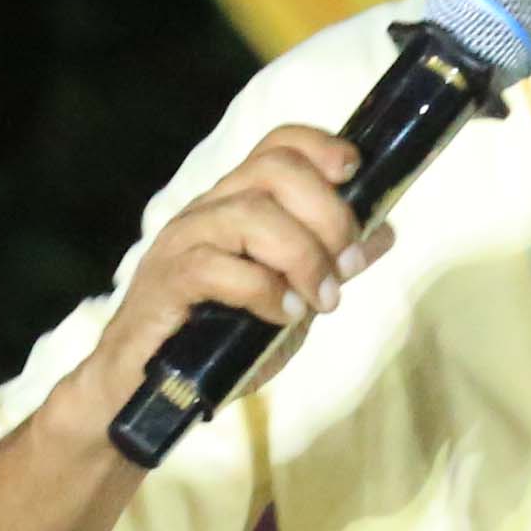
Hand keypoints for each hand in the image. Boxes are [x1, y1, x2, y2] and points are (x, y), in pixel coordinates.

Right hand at [78, 124, 385, 414]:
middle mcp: (210, 208)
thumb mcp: (290, 295)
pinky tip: (282, 315)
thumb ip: (329, 262)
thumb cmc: (218, 336)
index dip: (323, 147)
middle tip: (347, 265)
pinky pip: (216, 267)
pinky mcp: (166, 280)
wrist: (146, 385)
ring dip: (303, 256)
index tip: (356, 174)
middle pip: (275, 169)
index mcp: (239, 201)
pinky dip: (263, 290)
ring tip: (321, 300)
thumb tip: (384, 232)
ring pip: (250, 213)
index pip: (279, 145)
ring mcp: (184, 240)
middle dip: (328, 213)